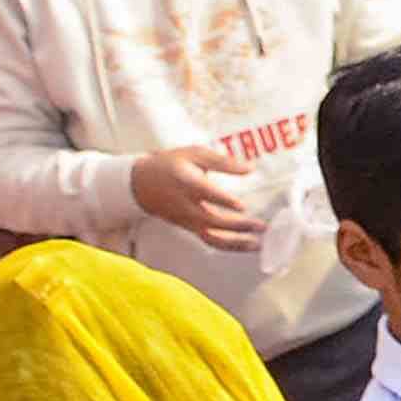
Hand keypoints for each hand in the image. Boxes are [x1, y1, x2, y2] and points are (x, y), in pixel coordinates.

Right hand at [127, 142, 264, 252]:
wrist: (140, 184)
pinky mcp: (189, 228)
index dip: (223, 201)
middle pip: (213, 220)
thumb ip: (223, 162)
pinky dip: (229, 246)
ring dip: (236, 243)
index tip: (241, 206)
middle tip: (261, 226)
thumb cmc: (171, 165)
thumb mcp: (194, 154)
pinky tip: (247, 245)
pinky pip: (210, 240)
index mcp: (187, 183)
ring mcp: (187, 220)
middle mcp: (187, 205)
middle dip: (238, 226)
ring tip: (258, 243)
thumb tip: (250, 168)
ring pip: (212, 237)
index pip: (205, 194)